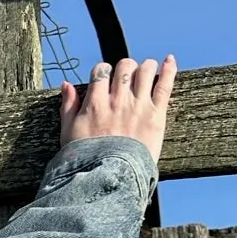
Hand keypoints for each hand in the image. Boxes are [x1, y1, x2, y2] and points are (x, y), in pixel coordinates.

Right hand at [59, 55, 174, 162]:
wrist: (110, 177)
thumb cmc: (86, 159)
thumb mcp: (68, 132)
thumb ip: (68, 106)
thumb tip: (66, 84)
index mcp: (95, 103)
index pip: (101, 71)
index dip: (103, 72)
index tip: (106, 80)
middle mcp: (117, 100)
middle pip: (124, 67)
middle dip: (125, 68)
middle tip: (126, 78)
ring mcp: (138, 105)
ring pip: (145, 71)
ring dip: (145, 67)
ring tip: (146, 71)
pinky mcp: (156, 115)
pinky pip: (164, 86)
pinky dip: (169, 70)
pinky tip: (170, 60)